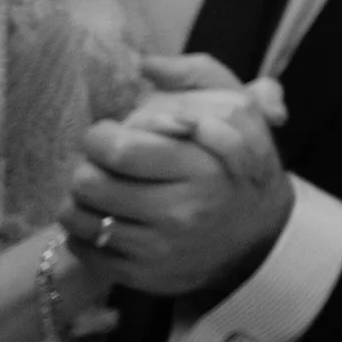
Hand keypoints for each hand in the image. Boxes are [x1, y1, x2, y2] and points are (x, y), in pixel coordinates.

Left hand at [63, 69, 295, 296]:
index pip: (119, 150)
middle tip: (102, 163)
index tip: (109, 133)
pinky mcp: (142, 277)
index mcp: (202, 167)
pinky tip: (105, 218)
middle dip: (87, 166)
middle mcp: (180, 212)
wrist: (262, 236)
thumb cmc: (242, 165)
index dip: (101, 136)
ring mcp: (159, 249)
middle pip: (90, 184)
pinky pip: (84, 250)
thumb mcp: (239, 110)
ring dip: (80, 199)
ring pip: (79, 217)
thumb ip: (197, 76)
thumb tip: (147, 63)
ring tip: (100, 190)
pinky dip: (83, 232)